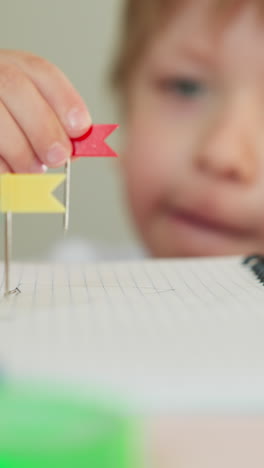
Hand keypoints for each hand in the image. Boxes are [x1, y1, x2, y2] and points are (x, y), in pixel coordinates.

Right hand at [0, 50, 90, 172]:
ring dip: (19, 149)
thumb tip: (74, 149)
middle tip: (58, 157)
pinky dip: (0, 162)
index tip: (80, 128)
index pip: (41, 71)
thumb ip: (53, 128)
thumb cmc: (10, 124)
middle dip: (42, 126)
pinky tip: (9, 171)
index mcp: (13, 67)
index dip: (64, 100)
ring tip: (34, 170)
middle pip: (15, 87)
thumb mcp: (32, 118)